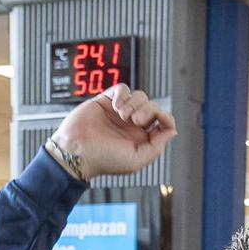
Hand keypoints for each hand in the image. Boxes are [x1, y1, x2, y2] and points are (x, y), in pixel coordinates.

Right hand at [47, 85, 177, 180]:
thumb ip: (157, 147)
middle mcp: (132, 125)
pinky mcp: (107, 101)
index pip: (163, 122)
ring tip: (121, 115)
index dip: (165, 117)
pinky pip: (122, 88)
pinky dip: (122, 94)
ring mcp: (120, 112)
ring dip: (134, 103)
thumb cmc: (102, 160)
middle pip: (153, 106)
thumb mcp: (136, 161)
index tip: (159, 118)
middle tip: (134, 120)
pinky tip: (115, 106)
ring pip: (140, 96)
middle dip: (148, 110)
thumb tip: (172, 130)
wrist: (76, 151)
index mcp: (142, 139)